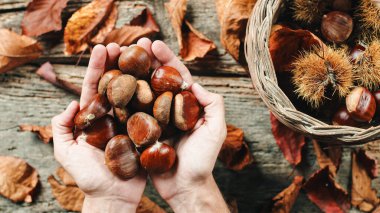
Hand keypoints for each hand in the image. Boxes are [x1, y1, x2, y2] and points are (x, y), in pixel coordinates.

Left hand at [51, 44, 145, 212]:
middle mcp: (113, 115)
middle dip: (120, 62)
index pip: (94, 86)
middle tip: (128, 44)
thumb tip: (71, 103)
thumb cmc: (89, 178)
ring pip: (135, 93)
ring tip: (146, 54)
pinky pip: (151, 110)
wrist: (114, 196)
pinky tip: (160, 79)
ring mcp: (130, 122)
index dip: (98, 67)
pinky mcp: (145, 131)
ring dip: (140, 73)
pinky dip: (155, 94)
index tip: (103, 48)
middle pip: (116, 84)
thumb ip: (62, 127)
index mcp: (94, 117)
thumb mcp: (66, 152)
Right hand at [136, 38, 228, 211]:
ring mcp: (155, 119)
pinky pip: (131, 112)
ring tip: (119, 58)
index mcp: (187, 105)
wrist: (184, 187)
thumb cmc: (203, 160)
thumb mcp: (216, 130)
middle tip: (133, 44)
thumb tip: (193, 83)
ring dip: (132, 74)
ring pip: (142, 92)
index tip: (154, 44)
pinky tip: (112, 85)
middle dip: (146, 61)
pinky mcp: (142, 132)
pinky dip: (122, 99)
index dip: (167, 59)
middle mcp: (170, 108)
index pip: (177, 76)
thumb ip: (212, 104)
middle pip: (157, 80)